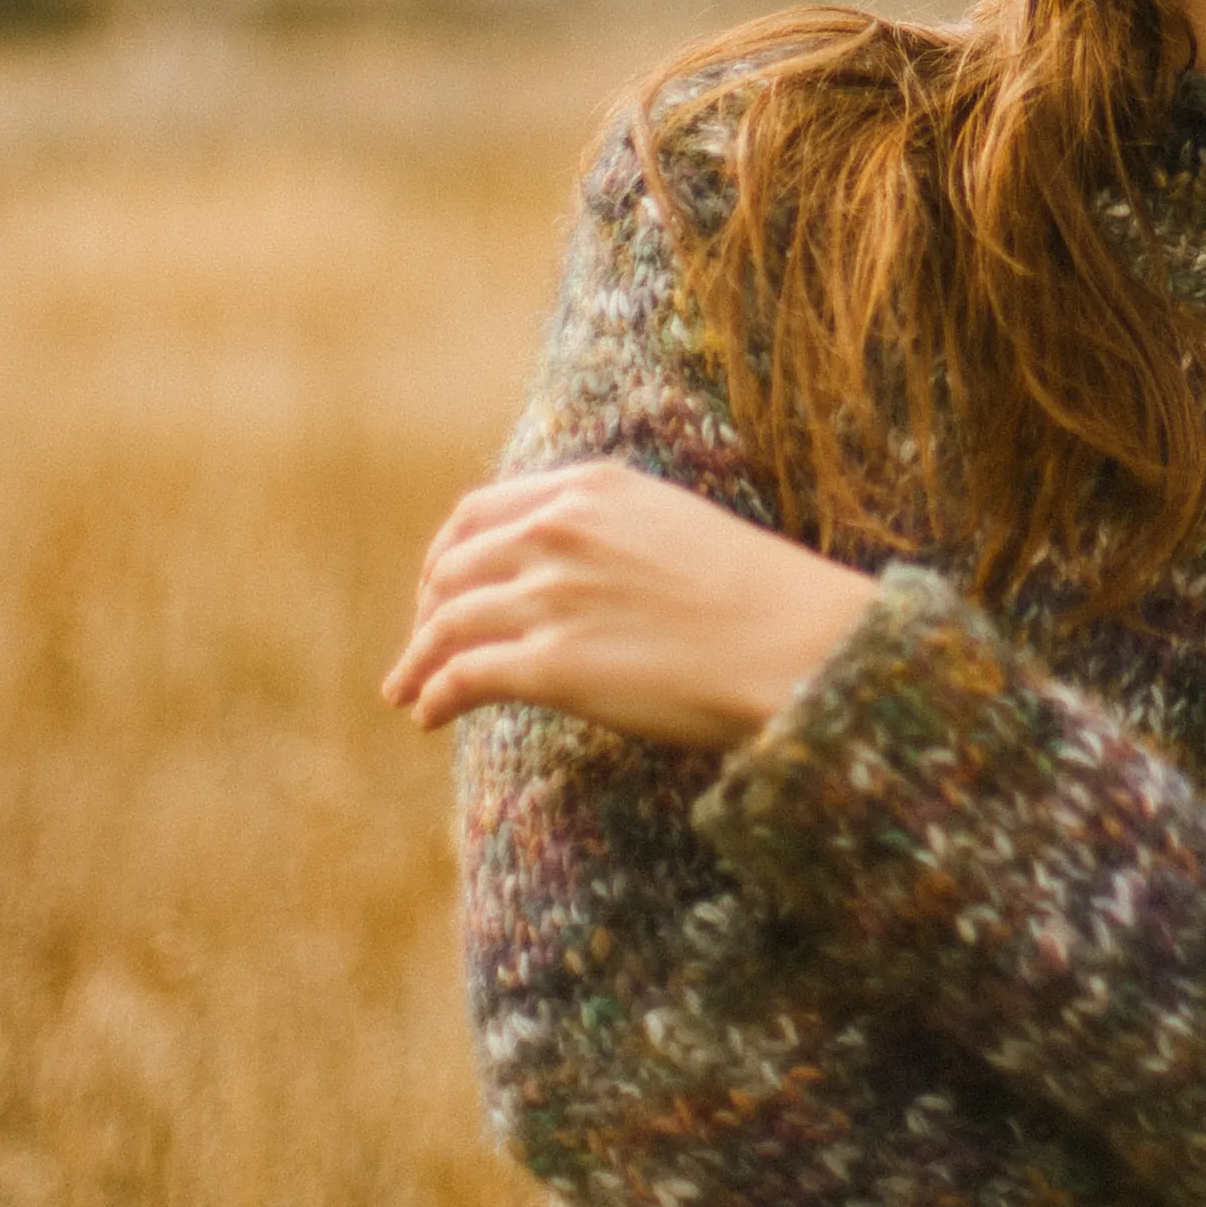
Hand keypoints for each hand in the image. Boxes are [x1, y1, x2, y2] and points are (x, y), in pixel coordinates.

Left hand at [383, 462, 875, 749]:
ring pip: (446, 624)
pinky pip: (464, 677)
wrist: (798, 642)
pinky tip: (430, 717)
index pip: (479, 514)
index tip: (439, 589)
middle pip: (452, 569)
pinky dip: (435, 696)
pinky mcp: (552, 664)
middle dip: (426, 612)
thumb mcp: (673, 525)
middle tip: (420, 649)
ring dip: (417, 662)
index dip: (447, 557)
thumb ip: (611, 532)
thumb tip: (574, 570)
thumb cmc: (758, 597)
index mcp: (589, 489)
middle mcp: (558, 532)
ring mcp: (551, 596)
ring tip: (407, 692)